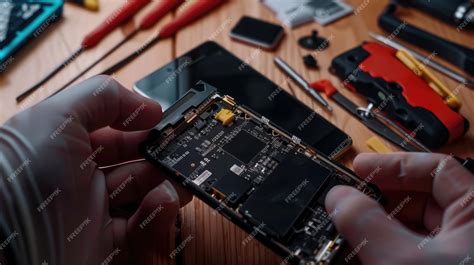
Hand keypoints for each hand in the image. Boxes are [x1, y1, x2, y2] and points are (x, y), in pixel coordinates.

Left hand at [0, 76, 191, 264]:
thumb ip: (103, 97)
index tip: (165, 122)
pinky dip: (158, 215)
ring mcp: (93, 212)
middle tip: (182, 151)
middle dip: (159, 155)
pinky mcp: (107, 245)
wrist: (10, 256)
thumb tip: (149, 107)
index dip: (140, 124)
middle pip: (133, 162)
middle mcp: (79, 178)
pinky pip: (143, 228)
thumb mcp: (55, 119)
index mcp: (65, 145)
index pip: (112, 130)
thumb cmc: (22, 182)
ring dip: (166, 183)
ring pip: (143, 195)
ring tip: (178, 177)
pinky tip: (161, 202)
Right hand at [325, 153, 473, 264]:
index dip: (393, 165)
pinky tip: (364, 253)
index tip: (361, 168)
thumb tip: (340, 198)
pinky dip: (386, 248)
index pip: (436, 168)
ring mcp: (458, 252)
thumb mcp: (404, 260)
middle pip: (420, 198)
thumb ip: (368, 224)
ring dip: (378, 226)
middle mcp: (469, 230)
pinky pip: (412, 250)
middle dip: (381, 199)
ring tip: (352, 230)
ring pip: (413, 226)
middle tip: (351, 202)